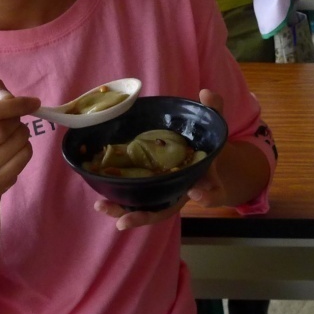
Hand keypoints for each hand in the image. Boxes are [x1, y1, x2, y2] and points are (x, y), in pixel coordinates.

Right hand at [0, 77, 40, 204]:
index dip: (13, 105)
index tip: (32, 102)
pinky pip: (21, 161)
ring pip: (13, 146)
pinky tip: (16, 149)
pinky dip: (26, 149)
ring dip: (23, 134)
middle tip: (18, 119)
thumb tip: (8, 98)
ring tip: (17, 132)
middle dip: (16, 120)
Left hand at [95, 89, 228, 230]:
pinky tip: (99, 200)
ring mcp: (164, 195)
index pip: (211, 192)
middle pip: (167, 211)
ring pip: (147, 211)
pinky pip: (136, 201)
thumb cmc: (207, 144)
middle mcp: (183, 194)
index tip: (197, 191)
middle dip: (144, 217)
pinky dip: (119, 202)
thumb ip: (214, 109)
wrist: (203, 158)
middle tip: (123, 221)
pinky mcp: (150, 192)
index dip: (206, 194)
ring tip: (101, 206)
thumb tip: (206, 92)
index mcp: (207, 181)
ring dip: (123, 212)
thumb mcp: (214, 127)